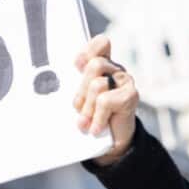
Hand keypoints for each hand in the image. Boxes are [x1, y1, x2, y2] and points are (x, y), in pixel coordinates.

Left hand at [73, 35, 138, 166]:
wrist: (110, 143)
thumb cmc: (91, 118)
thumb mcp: (79, 99)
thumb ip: (74, 85)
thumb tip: (58, 78)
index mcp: (103, 66)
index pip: (101, 44)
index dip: (88, 51)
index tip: (77, 65)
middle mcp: (116, 70)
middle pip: (94, 65)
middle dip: (81, 90)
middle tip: (78, 109)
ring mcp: (125, 82)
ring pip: (98, 84)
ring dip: (88, 108)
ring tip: (85, 122)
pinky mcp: (131, 96)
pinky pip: (106, 101)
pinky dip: (98, 118)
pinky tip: (96, 128)